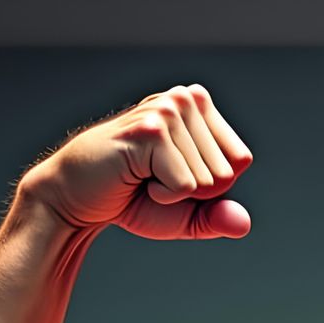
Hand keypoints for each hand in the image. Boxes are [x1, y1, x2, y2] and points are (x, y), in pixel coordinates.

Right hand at [19, 84, 253, 240]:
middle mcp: (186, 99)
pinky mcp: (151, 131)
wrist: (80, 198)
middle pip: (226, 173)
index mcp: (199, 107)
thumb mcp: (187, 213)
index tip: (175, 177)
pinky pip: (186, 187)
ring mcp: (167, 110)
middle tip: (154, 178)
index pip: (241, 160)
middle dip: (194, 192)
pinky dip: (162, 196)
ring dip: (174, 194)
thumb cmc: (133, 199)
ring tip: (142, 175)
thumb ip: (218, 217)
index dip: (212, 186)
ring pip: (207, 181)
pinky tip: (135, 176)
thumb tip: (244, 223)